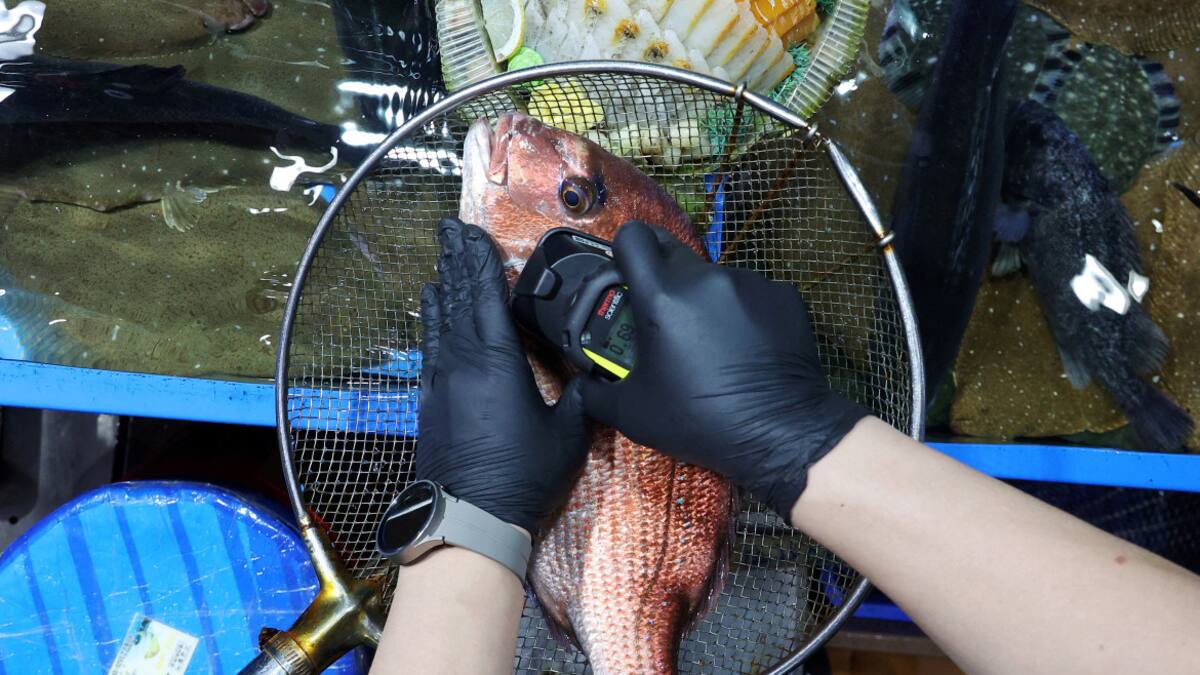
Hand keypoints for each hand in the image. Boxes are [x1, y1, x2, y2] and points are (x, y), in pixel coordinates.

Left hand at [416, 217, 590, 533]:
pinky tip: (431, 311)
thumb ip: (578, 397)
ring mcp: (442, 380)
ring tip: (440, 263)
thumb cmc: (522, 475)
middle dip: (455, 261)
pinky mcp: (431, 400)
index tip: (471, 232)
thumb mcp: (567, 434)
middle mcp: (462, 362)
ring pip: (440, 320)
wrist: (470, 517)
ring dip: (442, 287)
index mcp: (496, 361)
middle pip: (458, 298)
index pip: (487, 296)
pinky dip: (432, 321)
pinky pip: (431, 346)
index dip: (480, 261)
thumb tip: (588, 373)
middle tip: (447, 229)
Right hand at [579, 221, 867, 517]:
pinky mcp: (784, 296)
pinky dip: (743, 313)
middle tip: (663, 317)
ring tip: (711, 343)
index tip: (626, 273)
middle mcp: (706, 280)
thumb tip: (581, 386)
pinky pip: (752, 294)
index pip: (634, 237)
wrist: (782, 434)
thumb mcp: (633, 415)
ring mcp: (750, 284)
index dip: (624, 249)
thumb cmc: (700, 422)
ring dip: (704, 300)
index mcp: (663, 298)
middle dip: (662, 279)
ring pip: (713, 278)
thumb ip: (596, 393)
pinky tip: (746, 348)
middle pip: (672, 254)